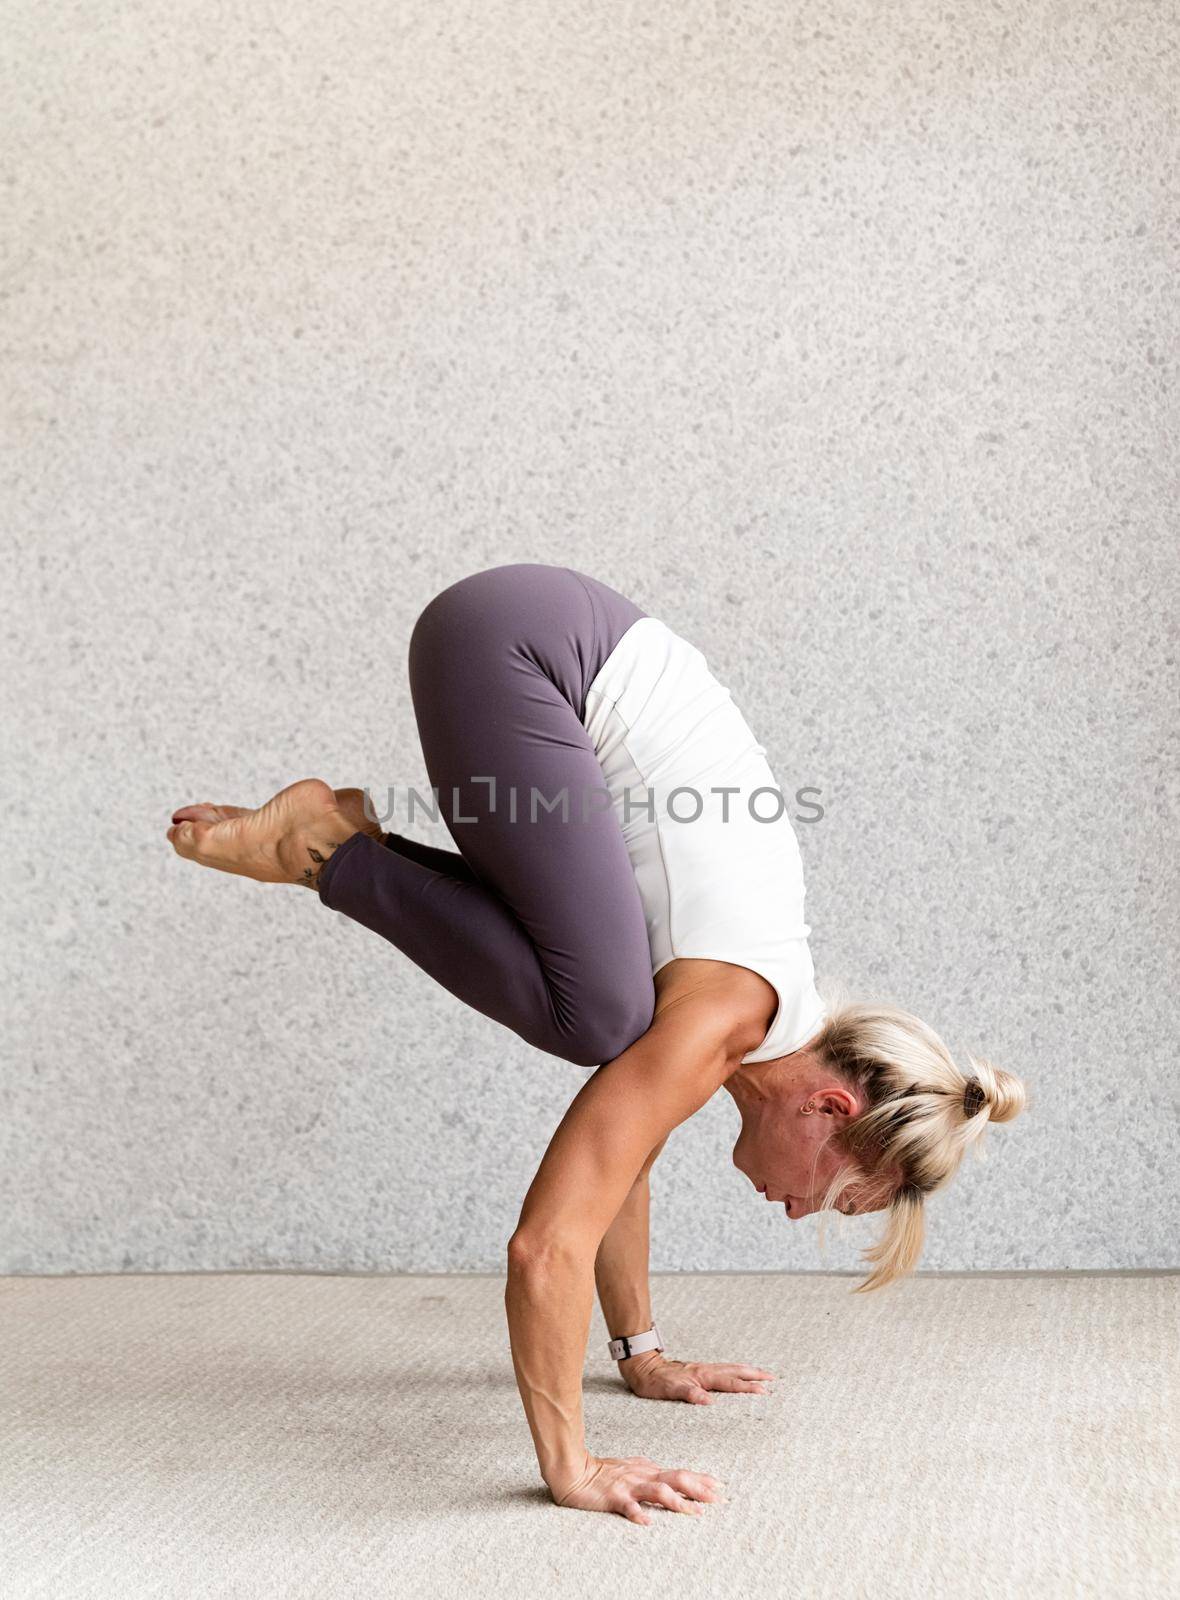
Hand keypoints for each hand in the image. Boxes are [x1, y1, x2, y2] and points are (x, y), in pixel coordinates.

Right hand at [550, 1452, 724, 1524]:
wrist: (574, 1470)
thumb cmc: (602, 1472)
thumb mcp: (631, 1468)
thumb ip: (650, 1472)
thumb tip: (669, 1475)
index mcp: (648, 1470)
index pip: (680, 1473)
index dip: (702, 1480)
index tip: (721, 1487)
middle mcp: (643, 1476)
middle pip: (677, 1478)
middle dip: (699, 1489)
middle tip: (719, 1499)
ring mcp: (629, 1486)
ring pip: (658, 1491)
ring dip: (678, 1501)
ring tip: (694, 1512)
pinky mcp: (613, 1497)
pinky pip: (627, 1506)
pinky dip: (638, 1513)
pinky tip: (647, 1522)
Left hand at [620, 1350, 774, 1404]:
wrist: (642, 1365)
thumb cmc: (654, 1381)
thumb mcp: (669, 1390)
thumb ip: (689, 1394)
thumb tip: (708, 1401)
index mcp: (702, 1377)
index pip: (730, 1382)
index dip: (747, 1387)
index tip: (765, 1391)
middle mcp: (705, 1371)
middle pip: (735, 1371)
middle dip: (755, 1375)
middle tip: (773, 1379)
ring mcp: (702, 1370)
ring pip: (730, 1368)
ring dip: (747, 1371)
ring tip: (761, 1374)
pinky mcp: (697, 1371)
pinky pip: (722, 1371)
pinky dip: (734, 1372)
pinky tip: (736, 1375)